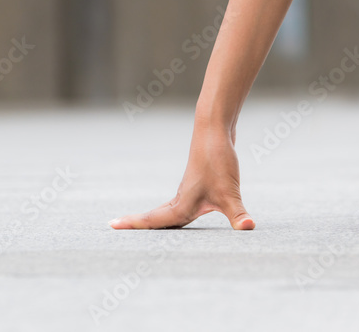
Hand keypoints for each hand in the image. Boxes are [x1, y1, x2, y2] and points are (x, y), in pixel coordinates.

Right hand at [110, 121, 253, 229]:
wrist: (215, 130)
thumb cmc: (218, 161)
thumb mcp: (230, 193)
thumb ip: (238, 214)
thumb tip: (248, 227)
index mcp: (183, 204)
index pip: (155, 221)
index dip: (135, 225)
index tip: (110, 225)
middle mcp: (181, 198)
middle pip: (156, 216)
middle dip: (138, 223)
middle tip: (114, 226)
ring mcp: (188, 190)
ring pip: (167, 209)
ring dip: (153, 218)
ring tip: (140, 225)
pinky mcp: (198, 182)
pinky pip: (179, 202)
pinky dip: (170, 210)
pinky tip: (179, 213)